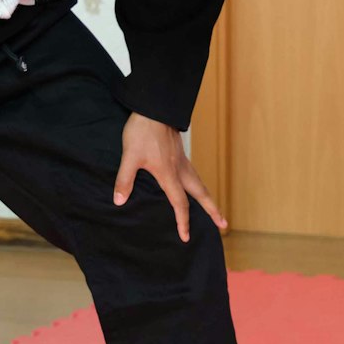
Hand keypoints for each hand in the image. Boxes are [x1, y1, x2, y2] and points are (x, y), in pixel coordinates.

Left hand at [113, 112, 227, 242]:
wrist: (154, 107)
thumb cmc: (143, 130)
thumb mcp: (130, 156)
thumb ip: (125, 179)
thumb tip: (120, 201)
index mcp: (169, 173)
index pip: (180, 203)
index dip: (183, 221)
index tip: (186, 237)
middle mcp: (180, 168)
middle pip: (201, 194)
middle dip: (212, 210)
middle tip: (223, 224)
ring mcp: (181, 159)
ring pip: (198, 183)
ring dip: (206, 198)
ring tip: (213, 209)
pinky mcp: (179, 152)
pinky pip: (192, 173)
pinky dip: (196, 185)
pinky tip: (191, 185)